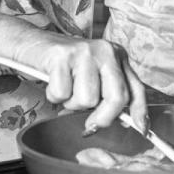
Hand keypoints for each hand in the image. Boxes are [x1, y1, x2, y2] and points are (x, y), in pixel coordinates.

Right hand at [16, 36, 147, 135]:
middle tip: (89, 123)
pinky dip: (54, 95)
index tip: (142, 130)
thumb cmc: (64, 65)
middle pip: (116, 98)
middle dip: (102, 118)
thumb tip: (130, 122)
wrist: (32, 43)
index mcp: (117, 55)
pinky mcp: (62, 55)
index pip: (135, 89)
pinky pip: (63, 94)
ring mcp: (85, 52)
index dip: (140, 113)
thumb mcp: (94, 75)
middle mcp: (105, 51)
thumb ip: (111, 93)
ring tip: (66, 88)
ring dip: (72, 103)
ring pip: (87, 100)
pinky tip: (53, 81)